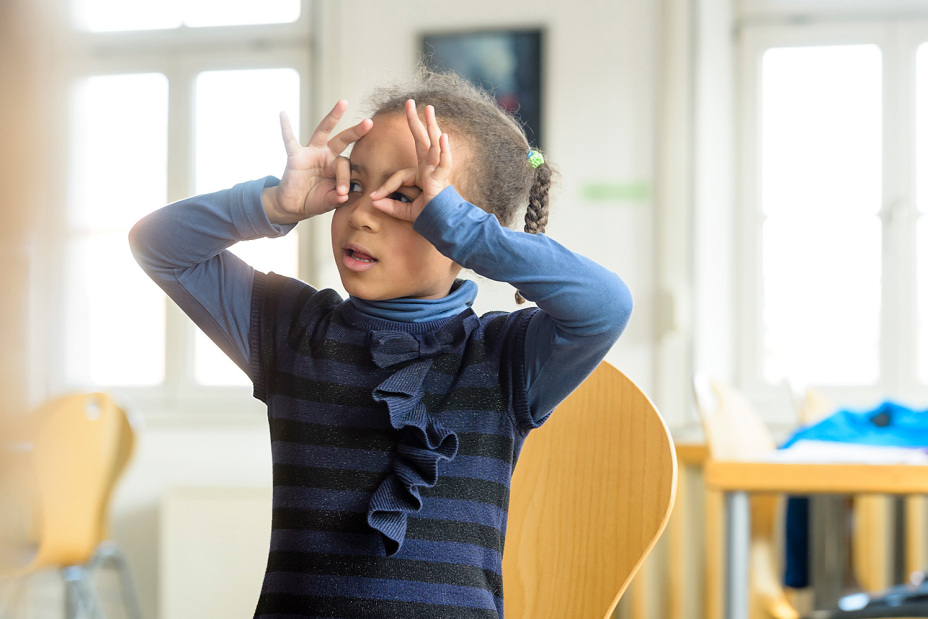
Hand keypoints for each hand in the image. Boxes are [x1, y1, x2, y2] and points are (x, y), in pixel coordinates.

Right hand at [263, 100, 372, 224]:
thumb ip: (335, 199)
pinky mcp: (296, 156)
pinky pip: (289, 140)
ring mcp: (311, 153)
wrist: (294, 205)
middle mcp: (327, 155)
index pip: (346, 166)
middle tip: (370, 123)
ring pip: (323, 131)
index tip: (342, 193)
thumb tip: (343, 196)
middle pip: (343, 140)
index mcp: (337, 167)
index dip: (344, 179)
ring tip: (343, 103)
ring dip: (333, 117)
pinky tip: (283, 114)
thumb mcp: (328, 202)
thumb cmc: (314, 201)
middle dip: (356, 132)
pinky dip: (285, 128)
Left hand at [369, 100, 451, 222]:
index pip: (401, 174)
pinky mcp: (442, 179)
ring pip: (433, 145)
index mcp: (422, 174)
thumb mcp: (404, 211)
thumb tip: (372, 200)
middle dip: (416, 121)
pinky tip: (442, 136)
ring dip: (431, 126)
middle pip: (422, 140)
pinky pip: (443, 162)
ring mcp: (437, 171)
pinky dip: (443, 150)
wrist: (443, 226)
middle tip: (410, 102)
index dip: (386, 187)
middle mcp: (430, 168)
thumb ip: (389, 205)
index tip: (374, 198)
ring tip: (428, 108)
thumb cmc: (428, 217)